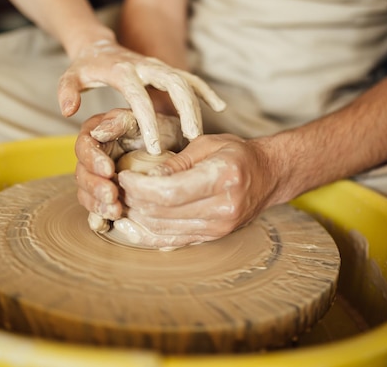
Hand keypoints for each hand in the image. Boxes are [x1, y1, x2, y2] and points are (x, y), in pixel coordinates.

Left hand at [59, 39, 225, 153]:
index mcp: (123, 71)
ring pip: (186, 81)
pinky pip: (191, 78)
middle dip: (185, 109)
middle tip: (192, 138)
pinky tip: (219, 106)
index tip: (154, 147)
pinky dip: (205, 90)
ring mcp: (159, 66)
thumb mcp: (70, 77)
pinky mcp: (167, 69)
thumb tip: (69, 111)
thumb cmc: (84, 67)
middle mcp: (146, 66)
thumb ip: (66, 92)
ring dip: (197, 105)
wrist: (98, 46)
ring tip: (201, 134)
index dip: (148, 121)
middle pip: (173, 84)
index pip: (139, 96)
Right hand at [75, 109, 183, 231]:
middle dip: (95, 187)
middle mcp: (93, 159)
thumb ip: (119, 122)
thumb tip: (98, 131)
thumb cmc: (160, 128)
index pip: (84, 147)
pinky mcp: (108, 198)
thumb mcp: (143, 119)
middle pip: (82, 175)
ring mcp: (99, 180)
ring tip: (115, 211)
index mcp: (97, 135)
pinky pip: (97, 210)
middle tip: (112, 196)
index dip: (92, 160)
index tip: (109, 170)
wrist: (178, 147)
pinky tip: (106, 224)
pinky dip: (99, 218)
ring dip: (97, 205)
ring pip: (86, 195)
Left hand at [114, 134, 281, 248]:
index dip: (139, 187)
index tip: (123, 176)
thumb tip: (145, 177)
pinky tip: (132, 225)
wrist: (269, 176)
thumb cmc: (238, 154)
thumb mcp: (207, 144)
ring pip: (164, 230)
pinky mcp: (212, 238)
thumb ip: (175, 162)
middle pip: (163, 213)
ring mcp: (218, 228)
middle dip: (133, 201)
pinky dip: (148, 235)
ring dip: (137, 218)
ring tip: (123, 201)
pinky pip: (173, 241)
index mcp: (223, 179)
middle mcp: (222, 209)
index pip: (169, 192)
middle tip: (117, 187)